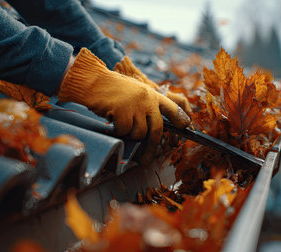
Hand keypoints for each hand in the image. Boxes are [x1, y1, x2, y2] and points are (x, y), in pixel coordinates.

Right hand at [58, 48, 190, 163]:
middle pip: (157, 129)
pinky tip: (113, 123)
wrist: (94, 81)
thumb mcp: (135, 92)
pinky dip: (118, 132)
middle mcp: (147, 99)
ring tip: (120, 126)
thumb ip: (146, 106)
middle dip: (152, 147)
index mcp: (152, 94)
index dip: (181, 119)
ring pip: (139, 133)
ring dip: (129, 136)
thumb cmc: (112, 89)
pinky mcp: (123, 111)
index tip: (187, 127)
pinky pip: (125, 131)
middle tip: (146, 160)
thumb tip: (151, 131)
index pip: (173, 108)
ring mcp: (136, 105)